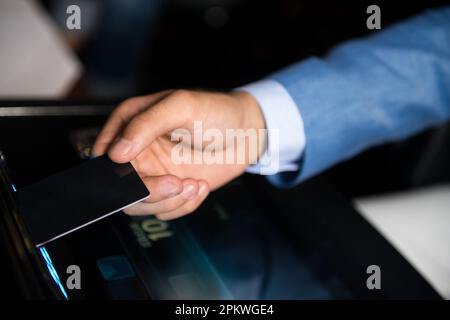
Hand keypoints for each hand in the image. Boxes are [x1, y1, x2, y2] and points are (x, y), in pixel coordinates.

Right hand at [92, 90, 264, 219]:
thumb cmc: (217, 112)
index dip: (117, 173)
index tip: (141, 177)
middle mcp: (137, 151)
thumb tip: (115, 153)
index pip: (105, 156)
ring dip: (170, 200)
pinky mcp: (171, 189)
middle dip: (150, 192)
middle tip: (176, 182)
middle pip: (121, 188)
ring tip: (194, 183)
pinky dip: (184, 205)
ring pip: (142, 205)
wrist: (247, 135)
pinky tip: (199, 185)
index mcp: (129, 124)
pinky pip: (165, 211)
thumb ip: (146, 125)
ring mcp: (153, 173)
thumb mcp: (181, 107)